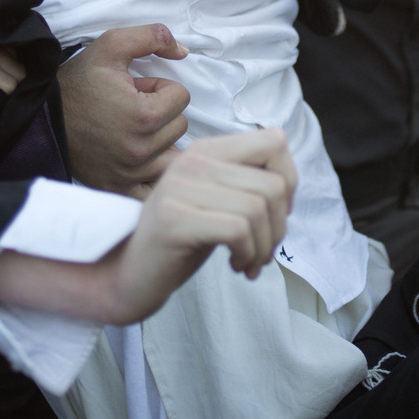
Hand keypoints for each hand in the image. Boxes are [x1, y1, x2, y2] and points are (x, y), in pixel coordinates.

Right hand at [59, 25, 190, 197]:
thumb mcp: (111, 46)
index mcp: (144, 117)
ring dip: (160, 140)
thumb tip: (184, 50)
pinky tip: (139, 159)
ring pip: (173, 154)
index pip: (181, 97)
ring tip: (132, 130)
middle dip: (161, 113)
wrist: (41, 118)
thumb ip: (153, 36)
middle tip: (131, 108)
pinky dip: (153, 173)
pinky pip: (156, 186)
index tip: (136, 89)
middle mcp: (141, 151)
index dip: (159, 88)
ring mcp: (132, 174)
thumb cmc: (77, 82)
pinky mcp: (121, 188)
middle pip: (180, 126)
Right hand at [103, 130, 296, 323]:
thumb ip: (246, 182)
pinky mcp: (174, 219)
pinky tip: (236, 266)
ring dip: (264, 246)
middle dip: (280, 226)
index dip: (289, 181)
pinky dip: (248, 254)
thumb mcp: (217, 201)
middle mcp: (192, 161)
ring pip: (259, 208)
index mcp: (206, 151)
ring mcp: (179, 188)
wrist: (129, 275)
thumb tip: (289, 179)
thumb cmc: (182, 240)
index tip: (276, 214)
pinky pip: (238, 230)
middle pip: (274, 184)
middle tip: (263, 250)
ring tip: (249, 261)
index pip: (274, 142)